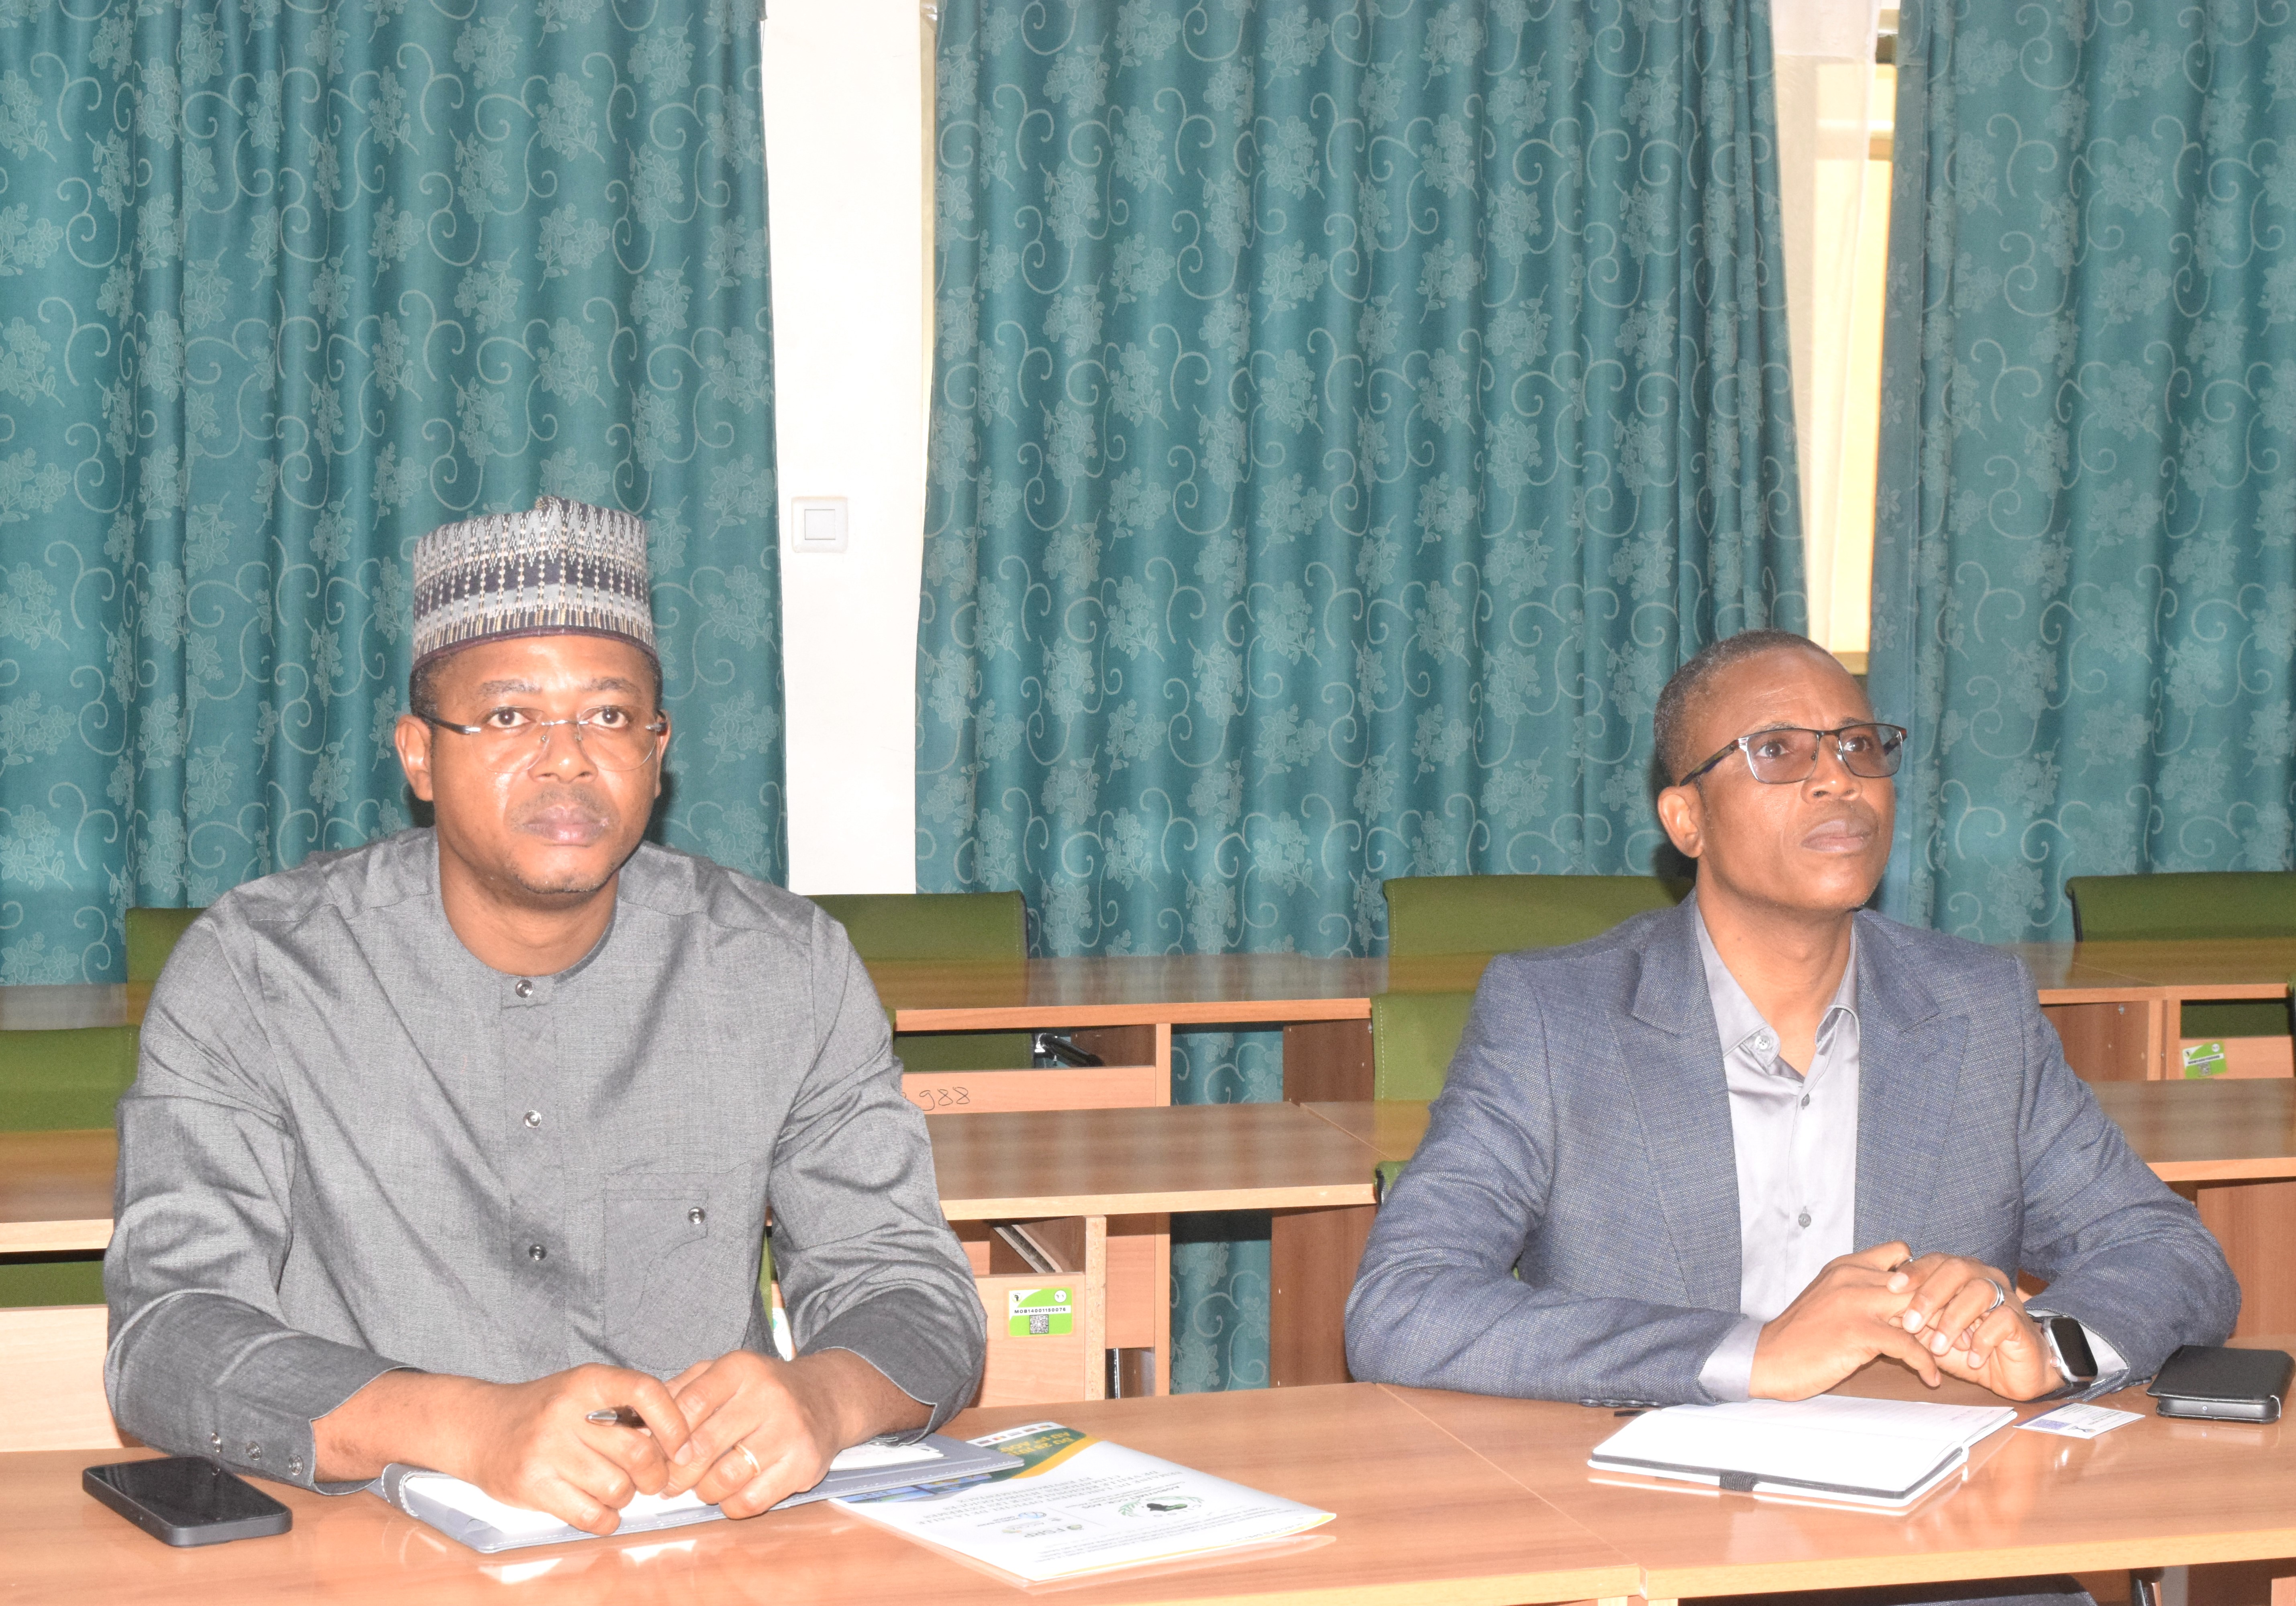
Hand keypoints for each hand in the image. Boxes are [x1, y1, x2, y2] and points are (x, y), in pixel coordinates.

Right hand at [314, 1365, 693, 1534]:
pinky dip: (606, 1519)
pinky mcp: (531, 1486)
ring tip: (617, 1489)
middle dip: (656, 1473)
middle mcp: (565, 1412)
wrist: (479, 1427)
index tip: (683, 1444)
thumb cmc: (547, 1411)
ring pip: (616, 1488)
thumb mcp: (584, 1390)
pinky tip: (601, 1509)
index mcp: (586, 1381)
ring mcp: (545, 1450)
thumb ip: (628, 1405)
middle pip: (638, 1451)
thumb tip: (686, 1434)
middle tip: (654, 1478)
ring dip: (627, 1496)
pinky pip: (590, 1515)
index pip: (645, 1391)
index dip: (675, 1421)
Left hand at [658, 1349, 928, 1517]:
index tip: (658, 1453)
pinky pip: (751, 1501)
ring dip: (704, 1490)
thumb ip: (680, 1392)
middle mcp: (768, 1396)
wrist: (827, 1399)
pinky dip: (731, 1505)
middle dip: (677, 1472)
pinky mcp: (804, 1465)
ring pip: (723, 1479)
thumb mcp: (722, 1374)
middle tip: (670, 1481)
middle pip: (701, 1447)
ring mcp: (789, 1431)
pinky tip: (732, 1493)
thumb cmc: (760, 1391)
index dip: (665, 1437)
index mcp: (742, 1369)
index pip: (689, 1405)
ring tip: (704, 1485)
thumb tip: (636, 1426)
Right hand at [1750, 1241, 1952, 1398]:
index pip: (1901, 1253)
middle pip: (1917, 1280)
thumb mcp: (1830, 1297)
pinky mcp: (1858, 1332)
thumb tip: (1902, 1297)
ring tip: (1955, 1352)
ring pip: (1917, 1308)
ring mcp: (1855, 1302)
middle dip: (1942, 1304)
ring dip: (1941, 1332)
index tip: (1938, 1298)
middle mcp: (1852, 1276)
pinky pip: (1908, 1345)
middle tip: (1959, 1329)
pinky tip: (1931, 1377)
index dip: (1924, 1274)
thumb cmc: (1801, 1334)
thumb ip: (1861, 1289)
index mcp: (1846, 1265)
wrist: (1768, 1357)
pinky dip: (1926, 1363)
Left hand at [1887, 1254, 2061, 1400]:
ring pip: (1979, 1292)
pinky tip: (1971, 1358)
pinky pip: (2002, 1320)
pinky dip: (1982, 1340)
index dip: (1914, 1271)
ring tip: (1937, 1347)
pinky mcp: (2020, 1321)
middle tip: (1910, 1323)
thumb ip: (1912, 1319)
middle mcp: (1984, 1278)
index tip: (1891, 1286)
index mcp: (1961, 1274)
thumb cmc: (1965, 1348)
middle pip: (1957, 1269)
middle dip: (1930, 1295)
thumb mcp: (1931, 1334)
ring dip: (1953, 1320)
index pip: (1936, 1260)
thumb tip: (1882, 1311)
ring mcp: (2005, 1297)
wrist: (2010, 1374)